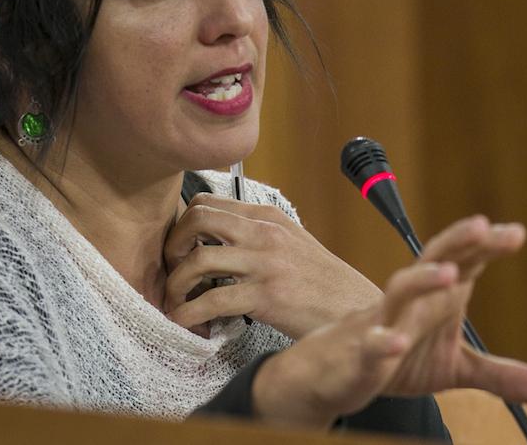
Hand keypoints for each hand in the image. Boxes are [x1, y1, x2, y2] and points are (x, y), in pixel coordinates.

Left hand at [163, 193, 381, 337]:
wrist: (354, 306)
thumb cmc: (322, 281)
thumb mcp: (292, 243)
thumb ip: (258, 236)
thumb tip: (217, 240)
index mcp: (268, 218)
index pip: (208, 202)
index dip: (182, 226)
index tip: (179, 251)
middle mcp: (264, 234)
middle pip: (196, 220)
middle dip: (172, 248)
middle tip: (172, 272)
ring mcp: (265, 264)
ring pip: (197, 261)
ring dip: (176, 285)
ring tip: (176, 303)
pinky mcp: (265, 296)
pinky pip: (211, 301)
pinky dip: (188, 314)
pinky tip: (186, 323)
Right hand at [249, 216, 526, 427]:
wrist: (335, 375)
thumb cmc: (400, 357)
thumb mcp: (455, 368)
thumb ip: (500, 374)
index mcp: (436, 297)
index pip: (464, 261)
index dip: (486, 245)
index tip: (516, 233)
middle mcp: (411, 301)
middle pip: (433, 259)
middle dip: (457, 241)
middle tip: (483, 225)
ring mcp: (384, 323)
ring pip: (399, 291)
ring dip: (423, 280)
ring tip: (451, 273)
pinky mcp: (362, 354)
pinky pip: (372, 344)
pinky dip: (384, 342)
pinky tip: (400, 342)